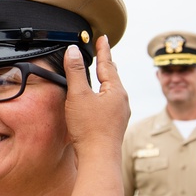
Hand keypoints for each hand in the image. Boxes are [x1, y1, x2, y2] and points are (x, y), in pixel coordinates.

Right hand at [63, 36, 129, 160]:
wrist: (99, 158)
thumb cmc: (90, 128)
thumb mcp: (79, 95)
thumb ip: (76, 72)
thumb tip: (73, 51)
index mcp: (116, 90)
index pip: (108, 63)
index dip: (103, 49)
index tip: (103, 37)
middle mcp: (122, 100)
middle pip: (113, 76)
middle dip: (106, 63)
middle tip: (102, 52)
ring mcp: (120, 114)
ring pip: (112, 90)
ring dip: (105, 79)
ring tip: (100, 73)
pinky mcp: (114, 125)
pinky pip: (109, 103)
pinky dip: (103, 94)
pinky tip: (97, 100)